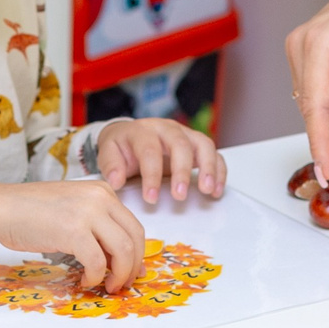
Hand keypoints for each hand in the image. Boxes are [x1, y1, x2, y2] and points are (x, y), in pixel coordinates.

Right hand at [0, 181, 148, 293]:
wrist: (2, 207)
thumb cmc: (30, 211)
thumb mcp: (73, 209)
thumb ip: (97, 226)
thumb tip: (117, 259)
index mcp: (102, 191)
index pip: (133, 225)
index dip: (136, 253)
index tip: (130, 270)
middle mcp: (100, 198)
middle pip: (135, 238)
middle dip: (133, 266)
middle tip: (124, 283)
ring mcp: (88, 213)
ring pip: (123, 251)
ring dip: (120, 274)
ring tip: (108, 285)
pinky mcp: (74, 231)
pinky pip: (98, 262)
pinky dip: (96, 277)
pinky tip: (85, 280)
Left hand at [94, 119, 225, 206]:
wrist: (129, 135)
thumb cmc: (122, 147)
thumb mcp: (109, 152)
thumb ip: (111, 166)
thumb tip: (116, 182)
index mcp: (143, 131)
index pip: (150, 150)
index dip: (151, 175)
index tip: (151, 198)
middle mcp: (167, 129)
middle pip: (180, 144)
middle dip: (182, 171)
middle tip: (179, 196)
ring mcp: (185, 135)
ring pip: (203, 144)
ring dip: (208, 168)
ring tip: (208, 190)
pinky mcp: (197, 145)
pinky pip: (214, 153)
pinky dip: (219, 171)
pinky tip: (216, 190)